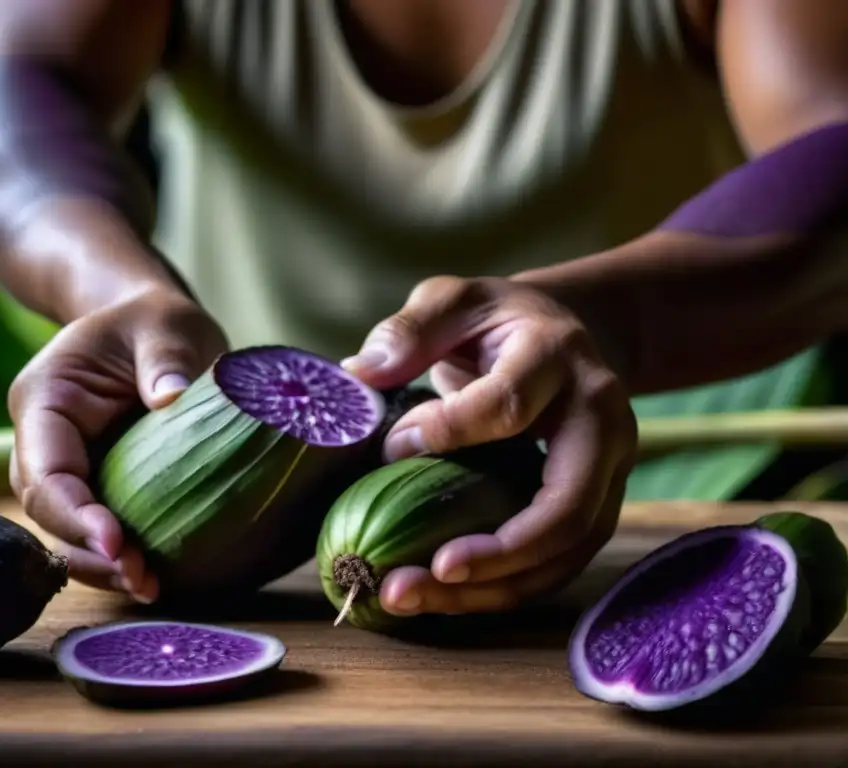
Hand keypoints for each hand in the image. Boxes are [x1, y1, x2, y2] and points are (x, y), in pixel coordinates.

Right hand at [7, 286, 228, 602]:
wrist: (151, 329)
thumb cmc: (153, 323)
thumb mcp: (165, 325)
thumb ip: (165, 357)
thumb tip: (171, 399)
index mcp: (45, 400)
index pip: (44, 469)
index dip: (74, 513)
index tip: (117, 542)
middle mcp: (44, 442)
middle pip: (49, 511)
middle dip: (89, 551)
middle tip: (142, 579)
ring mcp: (68, 468)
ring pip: (67, 531)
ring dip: (103, 565)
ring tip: (150, 586)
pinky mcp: (98, 486)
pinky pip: (97, 529)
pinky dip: (119, 556)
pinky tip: (153, 577)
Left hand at [342, 275, 637, 616]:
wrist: (565, 332)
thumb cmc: (498, 320)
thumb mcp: (454, 299)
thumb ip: (410, 330)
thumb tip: (358, 376)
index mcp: (557, 357)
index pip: (509, 406)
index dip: (448, 432)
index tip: (392, 447)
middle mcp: (600, 419)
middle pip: (564, 507)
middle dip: (494, 554)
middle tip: (418, 577)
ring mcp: (610, 469)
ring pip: (566, 551)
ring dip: (492, 589)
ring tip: (412, 598)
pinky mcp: (598, 504)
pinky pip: (559, 563)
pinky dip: (504, 589)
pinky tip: (445, 596)